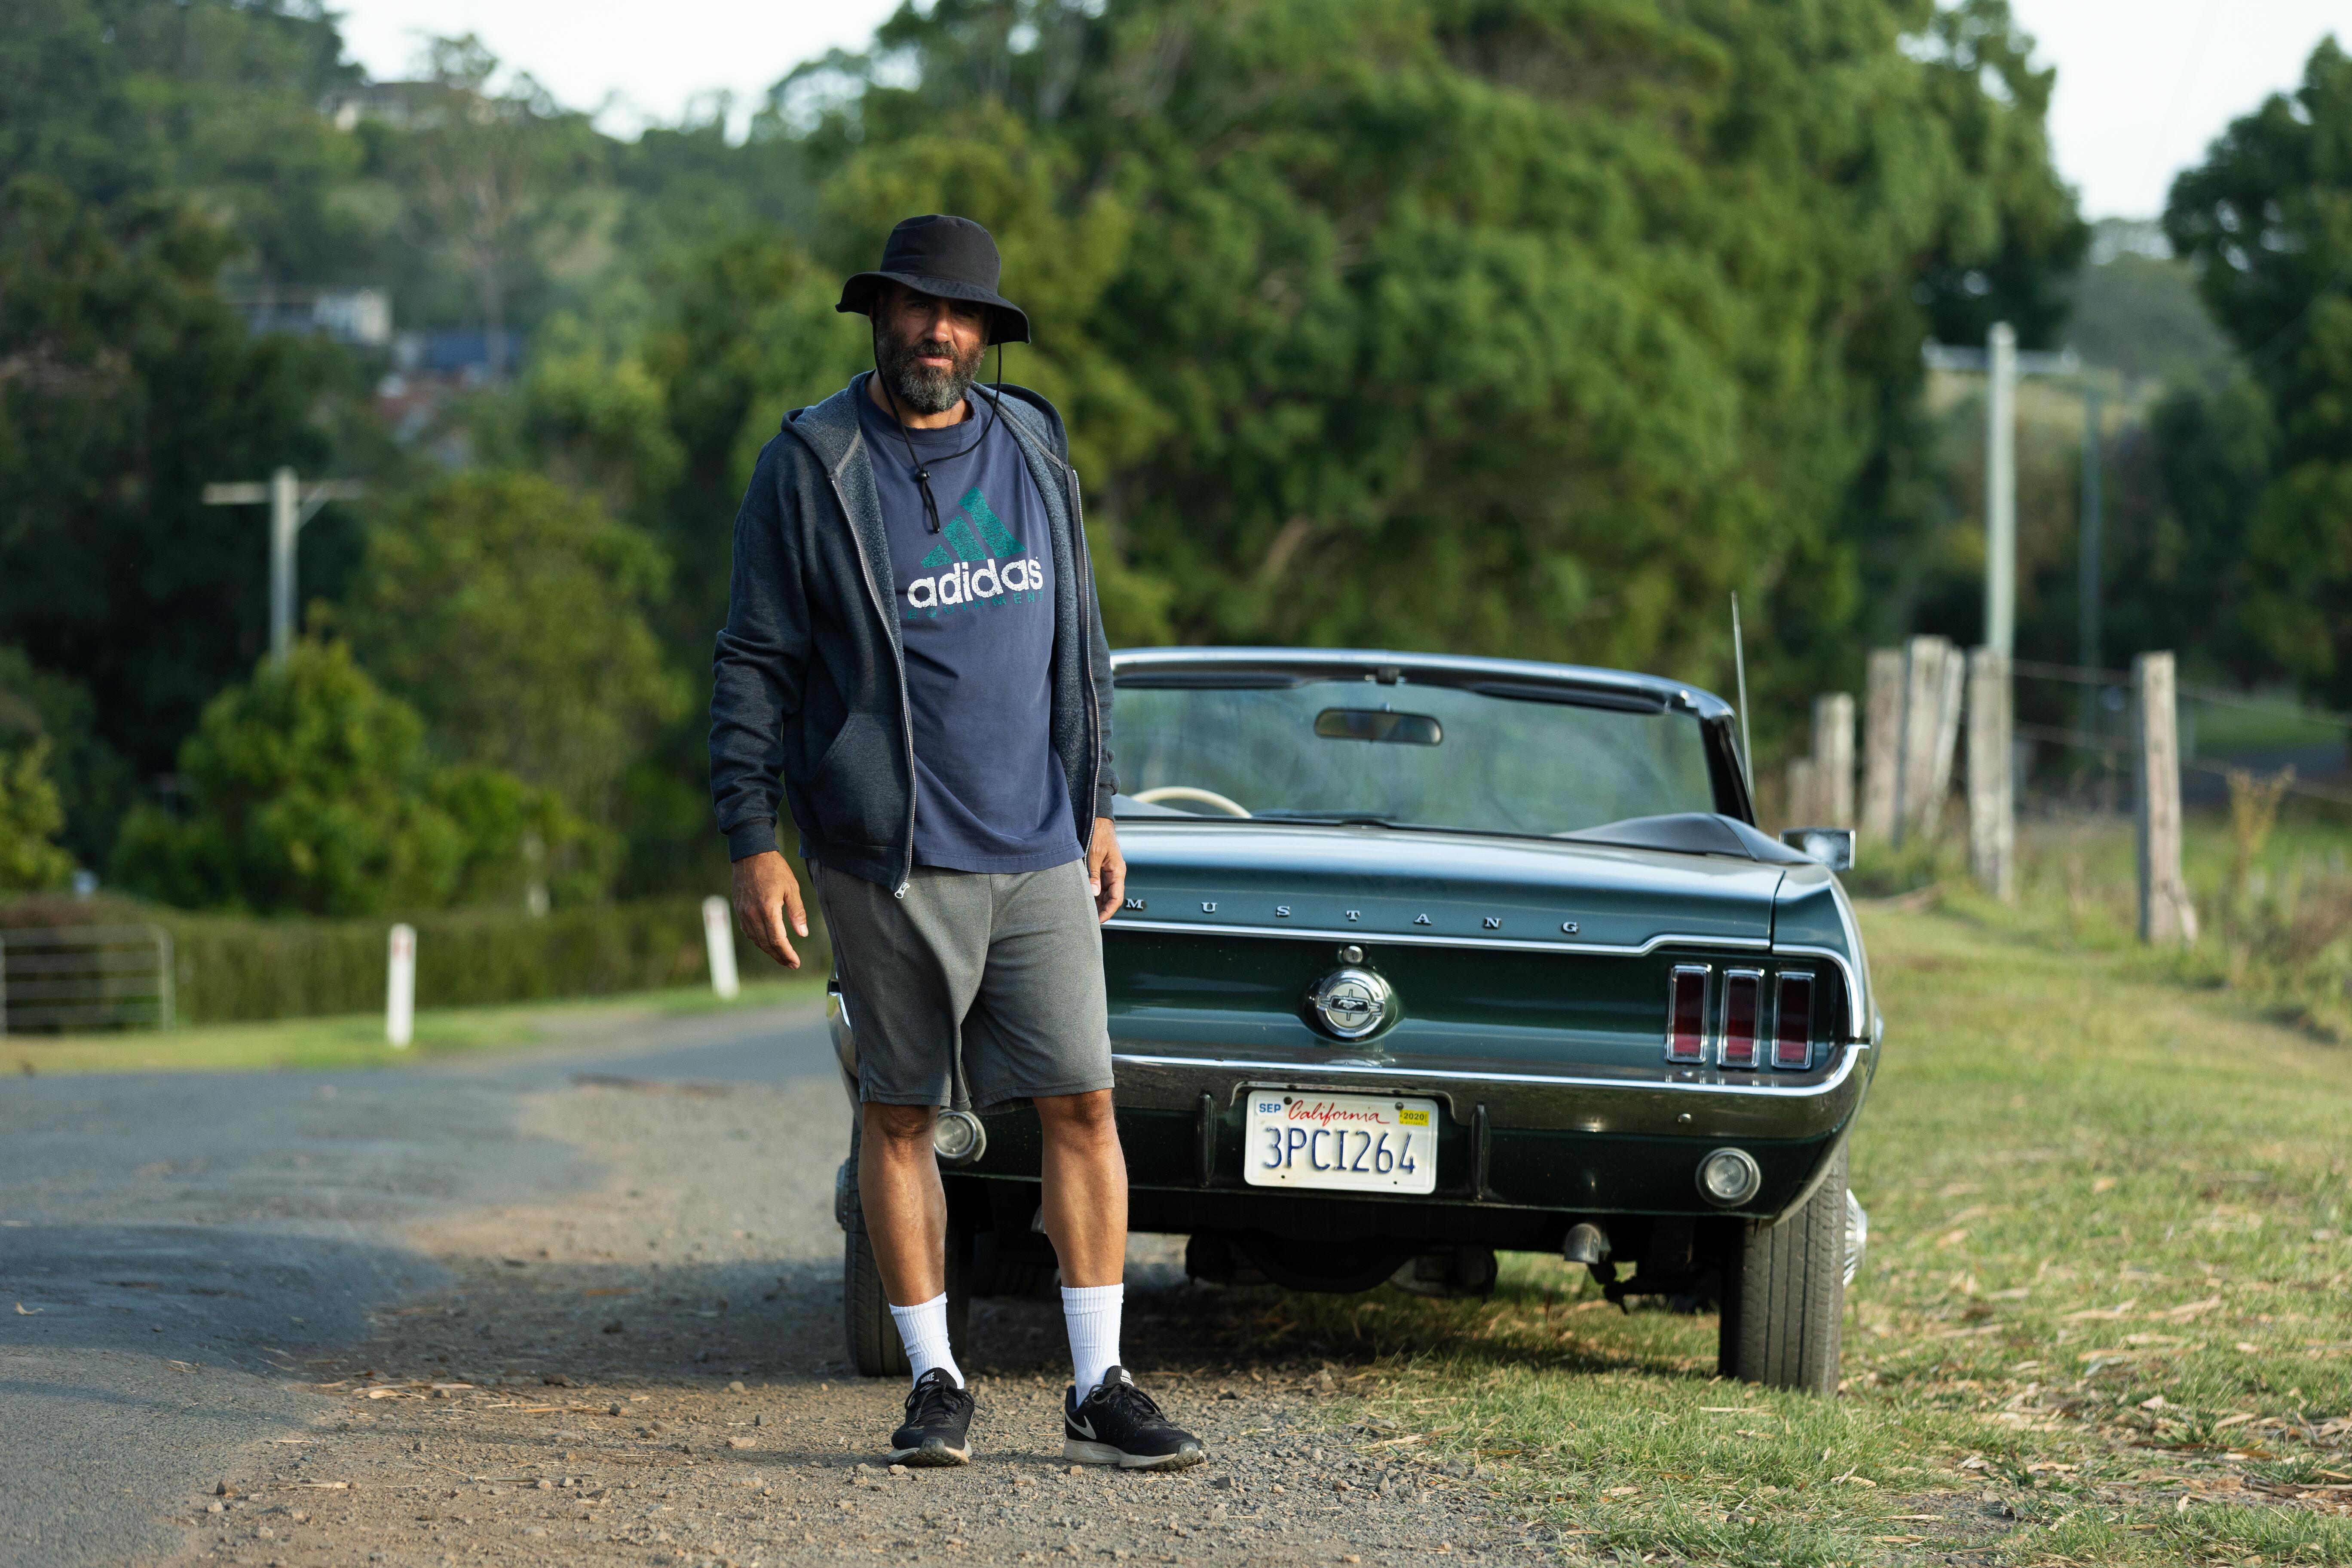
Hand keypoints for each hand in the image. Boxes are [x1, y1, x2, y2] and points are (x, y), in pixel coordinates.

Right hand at [731, 850, 809, 968]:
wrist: (751, 854)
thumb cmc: (775, 869)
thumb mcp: (792, 888)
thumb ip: (797, 913)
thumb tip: (802, 934)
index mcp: (768, 909)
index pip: (778, 940)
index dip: (787, 954)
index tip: (796, 963)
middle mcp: (753, 914)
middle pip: (766, 944)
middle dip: (779, 956)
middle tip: (791, 964)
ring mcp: (744, 913)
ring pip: (756, 939)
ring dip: (769, 951)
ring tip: (782, 957)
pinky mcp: (739, 909)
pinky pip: (748, 931)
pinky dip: (758, 940)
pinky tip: (767, 942)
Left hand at [1086, 817, 1124, 924]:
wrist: (1098, 821)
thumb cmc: (1099, 834)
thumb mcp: (1094, 855)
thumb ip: (1094, 875)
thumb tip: (1094, 893)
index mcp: (1118, 870)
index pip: (1117, 898)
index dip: (1108, 911)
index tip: (1098, 920)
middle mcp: (1116, 873)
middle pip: (1112, 898)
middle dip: (1102, 910)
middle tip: (1089, 919)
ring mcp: (1110, 872)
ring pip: (1106, 893)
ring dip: (1098, 903)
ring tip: (1086, 912)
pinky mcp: (1103, 869)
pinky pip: (1101, 886)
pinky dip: (1095, 894)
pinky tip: (1087, 899)